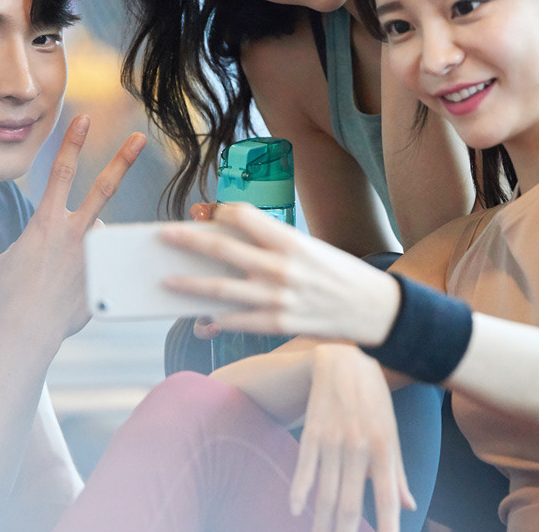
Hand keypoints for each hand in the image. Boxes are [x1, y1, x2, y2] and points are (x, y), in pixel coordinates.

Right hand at [0, 115, 145, 337]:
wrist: (27, 327)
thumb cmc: (11, 293)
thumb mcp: (10, 258)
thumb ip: (30, 241)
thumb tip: (41, 244)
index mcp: (47, 221)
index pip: (61, 171)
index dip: (72, 142)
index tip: (83, 119)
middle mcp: (74, 230)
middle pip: (103, 187)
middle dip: (122, 160)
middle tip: (138, 138)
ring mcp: (92, 251)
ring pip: (99, 233)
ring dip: (86, 247)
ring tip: (64, 275)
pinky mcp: (103, 273)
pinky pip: (104, 263)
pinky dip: (93, 272)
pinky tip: (75, 291)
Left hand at [161, 203, 398, 345]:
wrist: (375, 309)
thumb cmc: (339, 274)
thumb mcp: (309, 248)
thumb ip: (272, 246)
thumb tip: (230, 245)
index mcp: (290, 240)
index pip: (243, 217)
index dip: (221, 213)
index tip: (208, 214)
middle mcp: (281, 267)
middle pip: (223, 250)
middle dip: (188, 241)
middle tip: (164, 236)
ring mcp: (278, 298)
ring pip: (221, 290)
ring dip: (190, 284)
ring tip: (167, 281)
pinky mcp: (279, 324)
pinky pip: (237, 321)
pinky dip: (216, 319)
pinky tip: (200, 317)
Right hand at [293, 345, 414, 531]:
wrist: (344, 360)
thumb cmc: (373, 400)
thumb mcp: (391, 432)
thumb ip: (398, 472)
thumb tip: (409, 505)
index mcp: (384, 448)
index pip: (386, 498)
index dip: (387, 527)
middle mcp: (359, 446)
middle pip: (349, 501)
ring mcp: (333, 439)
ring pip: (325, 491)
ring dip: (321, 521)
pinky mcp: (312, 431)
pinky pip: (304, 467)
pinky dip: (299, 491)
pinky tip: (295, 511)